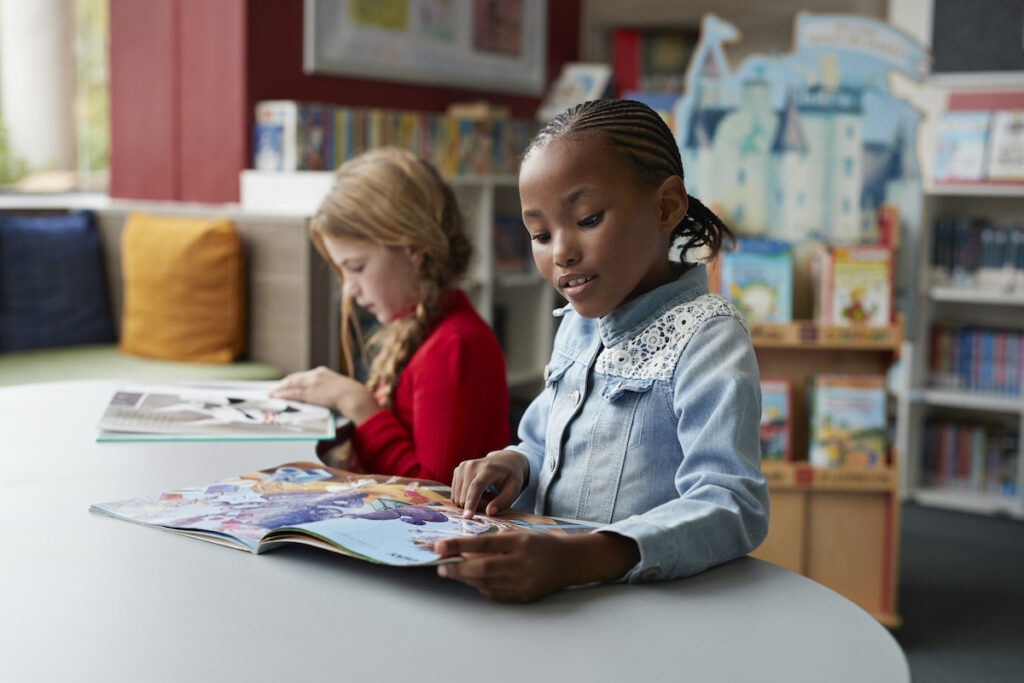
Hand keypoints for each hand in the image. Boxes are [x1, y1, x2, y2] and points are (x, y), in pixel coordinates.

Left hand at [269, 366, 379, 423]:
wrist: (355, 397)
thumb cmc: (350, 396)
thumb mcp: (337, 388)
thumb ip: (327, 390)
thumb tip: (321, 398)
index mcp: (322, 372)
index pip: (302, 376)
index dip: (292, 381)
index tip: (285, 385)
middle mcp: (315, 375)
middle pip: (294, 378)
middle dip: (282, 384)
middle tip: (273, 389)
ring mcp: (312, 382)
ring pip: (290, 384)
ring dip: (278, 389)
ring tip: (270, 394)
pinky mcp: (310, 392)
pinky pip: (292, 392)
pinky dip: (282, 394)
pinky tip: (275, 396)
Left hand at [435, 531, 640, 602]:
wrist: (569, 562)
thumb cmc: (540, 543)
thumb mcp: (519, 534)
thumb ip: (494, 541)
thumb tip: (463, 551)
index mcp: (520, 543)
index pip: (484, 545)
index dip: (459, 546)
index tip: (439, 547)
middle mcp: (522, 564)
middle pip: (482, 568)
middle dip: (457, 568)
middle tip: (441, 565)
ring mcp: (523, 583)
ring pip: (486, 583)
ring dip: (465, 578)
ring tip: (452, 572)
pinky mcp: (523, 597)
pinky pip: (495, 593)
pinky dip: (480, 586)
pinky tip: (472, 580)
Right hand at [450, 450, 528, 517]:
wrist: (505, 460)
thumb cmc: (510, 477)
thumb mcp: (514, 490)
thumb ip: (502, 502)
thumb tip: (489, 513)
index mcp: (488, 469)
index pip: (476, 487)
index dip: (471, 503)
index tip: (467, 517)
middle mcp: (471, 466)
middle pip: (466, 496)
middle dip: (478, 504)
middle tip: (492, 497)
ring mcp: (462, 467)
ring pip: (459, 498)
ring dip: (471, 501)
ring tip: (486, 493)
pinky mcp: (457, 471)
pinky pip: (456, 495)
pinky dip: (466, 497)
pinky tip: (478, 490)